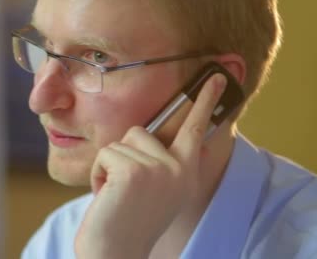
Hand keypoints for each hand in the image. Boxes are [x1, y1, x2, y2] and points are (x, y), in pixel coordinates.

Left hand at [74, 74, 226, 258]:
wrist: (115, 249)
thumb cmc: (130, 218)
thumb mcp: (158, 189)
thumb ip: (165, 163)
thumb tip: (165, 139)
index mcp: (186, 172)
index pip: (197, 129)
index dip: (207, 101)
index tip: (217, 76)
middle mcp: (179, 169)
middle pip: (140, 132)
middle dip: (124, 154)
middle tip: (124, 188)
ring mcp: (158, 169)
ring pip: (119, 143)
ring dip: (110, 166)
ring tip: (117, 194)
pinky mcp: (134, 171)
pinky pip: (106, 153)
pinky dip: (98, 174)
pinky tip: (107, 196)